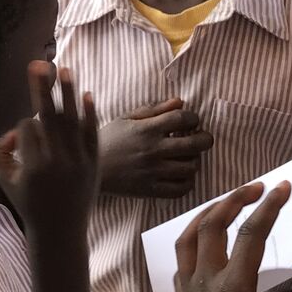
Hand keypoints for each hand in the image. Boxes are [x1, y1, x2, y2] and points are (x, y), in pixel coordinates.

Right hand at [0, 63, 99, 235]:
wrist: (60, 231)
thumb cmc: (29, 205)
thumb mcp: (5, 181)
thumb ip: (0, 152)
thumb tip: (13, 131)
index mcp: (33, 166)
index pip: (28, 128)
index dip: (23, 125)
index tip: (21, 136)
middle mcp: (57, 161)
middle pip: (49, 116)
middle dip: (42, 88)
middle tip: (39, 63)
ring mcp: (78, 162)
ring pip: (72, 120)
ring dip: (68, 93)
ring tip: (64, 69)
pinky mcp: (93, 164)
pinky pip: (91, 133)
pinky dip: (90, 114)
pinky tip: (87, 94)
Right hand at [98, 98, 212, 196]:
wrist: (86, 168)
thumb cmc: (108, 139)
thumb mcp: (127, 118)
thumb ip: (155, 109)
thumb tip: (180, 102)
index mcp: (147, 129)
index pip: (183, 118)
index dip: (194, 118)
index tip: (192, 121)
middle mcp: (152, 150)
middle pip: (195, 144)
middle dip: (205, 139)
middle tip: (202, 138)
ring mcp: (152, 171)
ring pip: (191, 167)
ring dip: (195, 160)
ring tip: (189, 157)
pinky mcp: (150, 189)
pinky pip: (180, 189)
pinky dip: (187, 182)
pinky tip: (182, 174)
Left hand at [172, 180, 291, 291]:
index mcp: (234, 286)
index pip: (252, 234)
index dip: (269, 207)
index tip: (283, 188)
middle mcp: (207, 280)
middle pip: (214, 225)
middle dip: (235, 199)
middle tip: (256, 188)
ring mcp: (190, 289)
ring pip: (189, 238)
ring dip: (207, 214)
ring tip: (224, 203)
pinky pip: (180, 259)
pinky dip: (191, 240)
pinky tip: (201, 242)